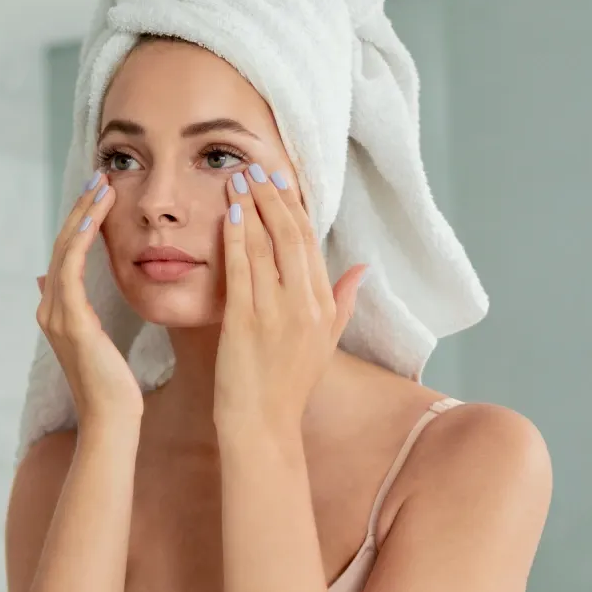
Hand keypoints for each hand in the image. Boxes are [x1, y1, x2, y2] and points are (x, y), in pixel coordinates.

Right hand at [36, 173, 143, 440]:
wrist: (111, 421)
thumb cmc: (114, 389)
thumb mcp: (96, 342)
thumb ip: (76, 311)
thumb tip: (48, 281)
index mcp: (57, 312)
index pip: (65, 255)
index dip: (80, 222)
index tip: (100, 194)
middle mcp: (49, 308)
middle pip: (61, 244)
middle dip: (81, 208)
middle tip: (100, 176)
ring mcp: (56, 312)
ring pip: (64, 247)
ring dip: (83, 213)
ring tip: (103, 185)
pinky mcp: (70, 318)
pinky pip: (72, 264)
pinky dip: (84, 235)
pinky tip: (100, 214)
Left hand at [215, 164, 365, 437]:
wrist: (263, 425)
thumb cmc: (289, 385)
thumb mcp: (326, 342)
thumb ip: (344, 301)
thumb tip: (362, 269)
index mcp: (325, 306)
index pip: (311, 242)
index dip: (296, 206)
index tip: (282, 179)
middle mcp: (305, 304)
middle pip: (291, 235)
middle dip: (273, 196)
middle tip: (256, 167)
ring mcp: (275, 312)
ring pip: (265, 245)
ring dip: (250, 206)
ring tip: (238, 177)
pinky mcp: (245, 321)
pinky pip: (241, 269)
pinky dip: (236, 237)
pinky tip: (228, 213)